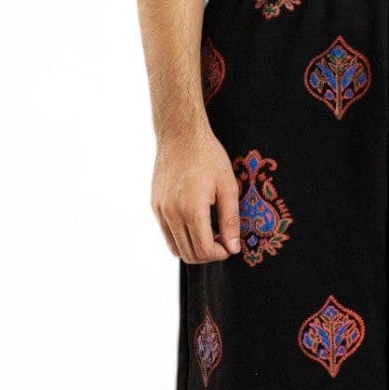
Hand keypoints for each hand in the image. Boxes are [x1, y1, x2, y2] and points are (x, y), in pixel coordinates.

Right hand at [152, 127, 240, 263]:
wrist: (180, 134)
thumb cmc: (208, 156)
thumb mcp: (228, 186)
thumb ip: (230, 220)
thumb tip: (233, 247)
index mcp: (192, 209)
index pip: (204, 249)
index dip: (219, 254)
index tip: (230, 247)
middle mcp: (172, 213)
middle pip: (189, 254)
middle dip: (208, 255)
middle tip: (222, 241)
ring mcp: (160, 210)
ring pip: (175, 248)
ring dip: (194, 248)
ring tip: (210, 233)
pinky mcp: (155, 205)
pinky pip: (167, 233)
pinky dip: (181, 238)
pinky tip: (196, 224)